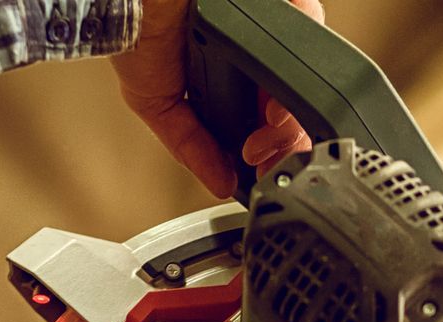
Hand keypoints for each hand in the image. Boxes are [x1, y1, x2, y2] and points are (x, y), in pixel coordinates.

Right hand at [114, 0, 324, 197]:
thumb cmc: (136, 33)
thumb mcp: (158, 106)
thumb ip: (190, 146)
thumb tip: (220, 183)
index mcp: (233, 79)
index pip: (271, 121)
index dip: (276, 149)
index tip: (264, 169)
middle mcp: (254, 53)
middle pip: (297, 101)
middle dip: (288, 138)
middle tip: (265, 154)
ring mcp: (266, 27)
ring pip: (306, 71)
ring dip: (295, 109)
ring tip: (272, 125)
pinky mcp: (274, 4)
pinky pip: (307, 24)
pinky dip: (303, 60)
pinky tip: (278, 94)